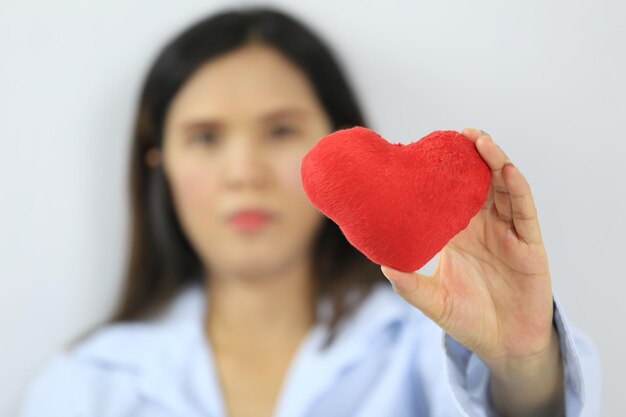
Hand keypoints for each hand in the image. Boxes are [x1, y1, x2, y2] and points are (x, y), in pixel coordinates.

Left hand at [380, 128, 556, 368]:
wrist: (503, 345)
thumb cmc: (467, 319)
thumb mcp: (433, 301)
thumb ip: (410, 285)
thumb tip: (382, 264)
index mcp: (458, 234)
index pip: (449, 195)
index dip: (442, 173)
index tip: (426, 150)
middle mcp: (483, 227)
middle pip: (479, 183)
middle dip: (471, 156)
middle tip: (457, 133)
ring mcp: (507, 233)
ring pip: (503, 189)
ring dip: (494, 162)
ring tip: (480, 140)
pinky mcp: (529, 245)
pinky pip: (524, 211)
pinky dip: (517, 188)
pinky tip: (507, 170)